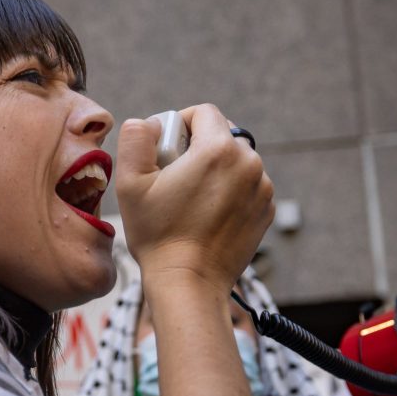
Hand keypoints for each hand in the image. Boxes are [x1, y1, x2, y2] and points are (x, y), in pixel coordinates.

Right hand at [115, 104, 272, 294]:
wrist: (189, 283)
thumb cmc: (158, 235)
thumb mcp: (130, 183)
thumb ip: (136, 138)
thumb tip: (149, 122)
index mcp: (218, 149)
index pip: (203, 113)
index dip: (180, 124)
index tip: (166, 150)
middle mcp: (249, 163)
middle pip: (222, 135)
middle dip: (198, 148)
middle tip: (175, 177)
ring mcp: (262, 189)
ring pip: (235, 161)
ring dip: (215, 170)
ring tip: (190, 200)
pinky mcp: (265, 211)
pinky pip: (247, 186)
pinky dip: (229, 192)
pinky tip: (207, 215)